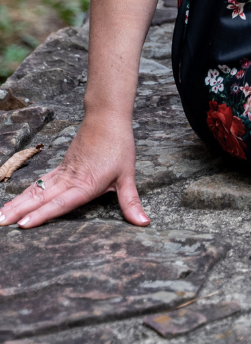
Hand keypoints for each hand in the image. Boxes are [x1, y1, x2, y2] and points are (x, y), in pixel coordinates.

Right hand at [0, 113, 147, 229]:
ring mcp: (63, 173)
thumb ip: (131, 202)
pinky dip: (25, 193)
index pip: (62, 203)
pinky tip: (14, 202)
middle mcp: (70, 180)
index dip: (43, 214)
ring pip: (36, 190)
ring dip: (17, 203)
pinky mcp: (61, 168)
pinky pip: (40, 183)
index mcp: (86, 184)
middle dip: (19, 212)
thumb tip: (143, 222)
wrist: (107, 118)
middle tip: (0, 224)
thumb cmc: (119, 147)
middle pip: (41, 198)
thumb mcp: (128, 176)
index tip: (23, 224)